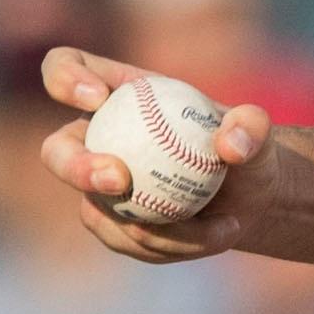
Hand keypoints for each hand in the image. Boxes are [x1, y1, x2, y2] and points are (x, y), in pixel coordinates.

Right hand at [37, 47, 277, 263]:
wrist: (248, 195)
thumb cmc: (244, 146)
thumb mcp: (257, 129)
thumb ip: (250, 125)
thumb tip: (230, 144)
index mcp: (113, 95)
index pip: (65, 69)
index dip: (66, 78)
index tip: (99, 96)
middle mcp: (93, 139)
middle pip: (55, 151)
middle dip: (76, 167)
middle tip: (121, 179)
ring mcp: (95, 189)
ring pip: (96, 210)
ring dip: (148, 225)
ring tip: (210, 225)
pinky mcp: (113, 227)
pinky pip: (130, 242)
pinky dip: (177, 244)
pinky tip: (222, 234)